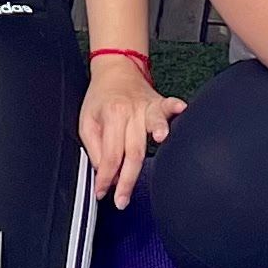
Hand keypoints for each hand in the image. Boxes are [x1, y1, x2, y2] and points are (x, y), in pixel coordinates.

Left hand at [76, 58, 186, 209]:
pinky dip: (175, 107)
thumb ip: (94, 148)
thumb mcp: (86, 122)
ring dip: (158, 129)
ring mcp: (146, 106)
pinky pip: (169, 104)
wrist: (116, 68)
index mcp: (110, 117)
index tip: (102, 193)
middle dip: (128, 179)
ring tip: (160, 140)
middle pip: (132, 150)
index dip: (106, 178)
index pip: (109, 155)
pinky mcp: (159, 102)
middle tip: (122, 200)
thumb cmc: (101, 97)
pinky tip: (181, 109)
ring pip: (153, 124)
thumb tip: (105, 172)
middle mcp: (130, 112)